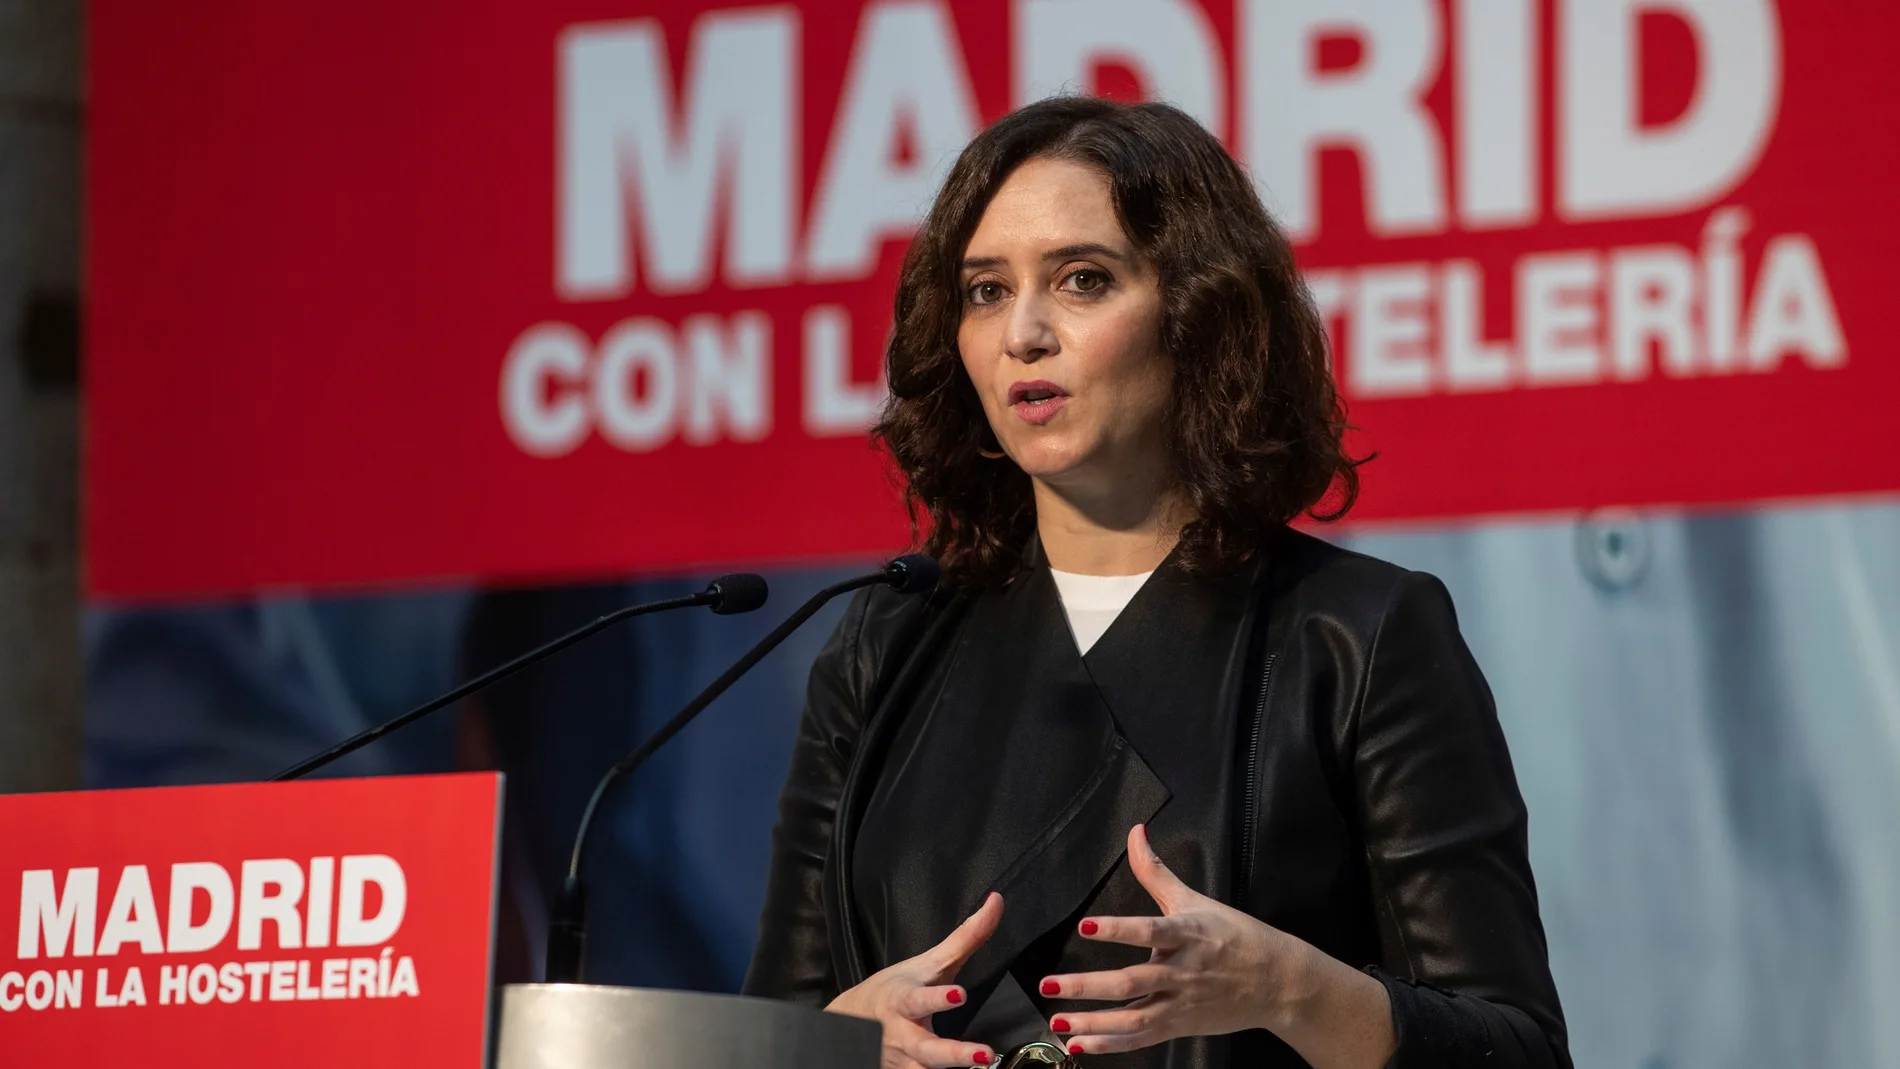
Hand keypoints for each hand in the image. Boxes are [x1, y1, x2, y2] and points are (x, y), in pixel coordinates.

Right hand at [827, 891, 1004, 1068]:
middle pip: (926, 1048)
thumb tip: (997, 901)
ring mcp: (902, 1060)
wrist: (850, 1023)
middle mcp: (902, 1033)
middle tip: (984, 1055)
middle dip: (953, 1053)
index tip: (959, 995)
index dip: (937, 998)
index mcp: (904, 999)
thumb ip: (965, 936)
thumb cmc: (896, 988)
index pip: (920, 998)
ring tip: (983, 1067)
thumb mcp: (927, 963)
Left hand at [1038, 825, 1339, 1056]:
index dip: (1117, 929)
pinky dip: (1112, 1045)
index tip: (1084, 926)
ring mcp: (1181, 1002)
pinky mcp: (1181, 1025)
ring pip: (1133, 1018)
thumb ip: (1156, 871)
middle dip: (1088, 986)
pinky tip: (1080, 1044)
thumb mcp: (1195, 900)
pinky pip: (1142, 1038)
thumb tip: (1135, 831)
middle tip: (1049, 984)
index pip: (1149, 931)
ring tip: (1058, 1021)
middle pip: (1132, 981)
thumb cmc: (1234, 936)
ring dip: (1093, 1023)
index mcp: (1186, 934)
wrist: (1278, 981)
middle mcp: (1182, 970)